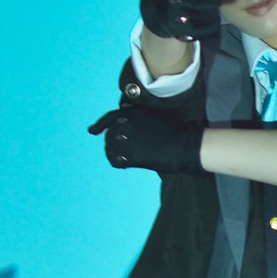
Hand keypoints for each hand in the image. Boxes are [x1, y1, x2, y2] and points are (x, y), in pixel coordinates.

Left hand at [88, 107, 205, 174]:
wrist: (185, 146)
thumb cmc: (174, 131)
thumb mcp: (154, 115)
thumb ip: (137, 115)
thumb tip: (123, 116)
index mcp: (132, 113)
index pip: (109, 118)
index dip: (99, 125)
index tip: (91, 131)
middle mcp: (127, 124)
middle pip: (109, 135)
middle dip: (112, 142)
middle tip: (121, 150)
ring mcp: (127, 140)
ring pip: (110, 148)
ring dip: (114, 153)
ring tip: (124, 157)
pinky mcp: (131, 155)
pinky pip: (115, 160)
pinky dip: (118, 162)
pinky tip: (126, 164)